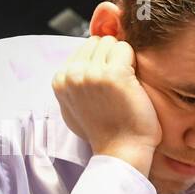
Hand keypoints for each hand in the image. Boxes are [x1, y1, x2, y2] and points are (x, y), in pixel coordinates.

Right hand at [52, 35, 161, 174]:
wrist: (122, 151)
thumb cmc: (105, 132)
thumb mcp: (74, 107)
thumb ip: (73, 84)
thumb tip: (76, 65)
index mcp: (60, 80)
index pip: (83, 48)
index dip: (101, 61)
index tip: (108, 83)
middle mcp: (72, 74)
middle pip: (97, 42)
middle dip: (111, 56)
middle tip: (119, 82)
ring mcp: (92, 73)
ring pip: (111, 42)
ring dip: (123, 58)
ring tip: (126, 83)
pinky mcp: (114, 74)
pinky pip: (126, 48)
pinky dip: (134, 61)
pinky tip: (133, 82)